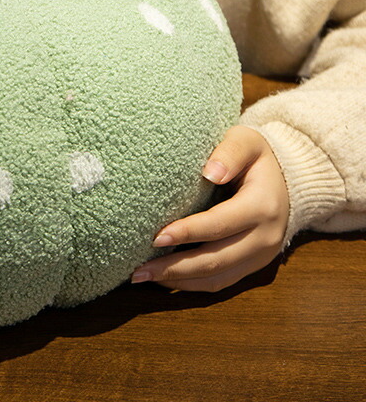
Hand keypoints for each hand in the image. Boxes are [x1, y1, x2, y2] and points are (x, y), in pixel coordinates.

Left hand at [130, 125, 289, 292]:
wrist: (288, 180)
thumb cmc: (256, 156)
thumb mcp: (247, 141)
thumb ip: (230, 152)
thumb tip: (210, 173)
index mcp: (263, 206)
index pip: (220, 224)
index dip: (188, 232)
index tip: (156, 237)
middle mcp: (265, 238)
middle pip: (216, 260)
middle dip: (175, 267)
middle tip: (138, 269)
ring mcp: (261, 256)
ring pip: (217, 278)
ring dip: (178, 280)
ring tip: (142, 276)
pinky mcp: (252, 266)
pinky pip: (221, 282)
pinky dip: (191, 284)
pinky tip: (164, 278)